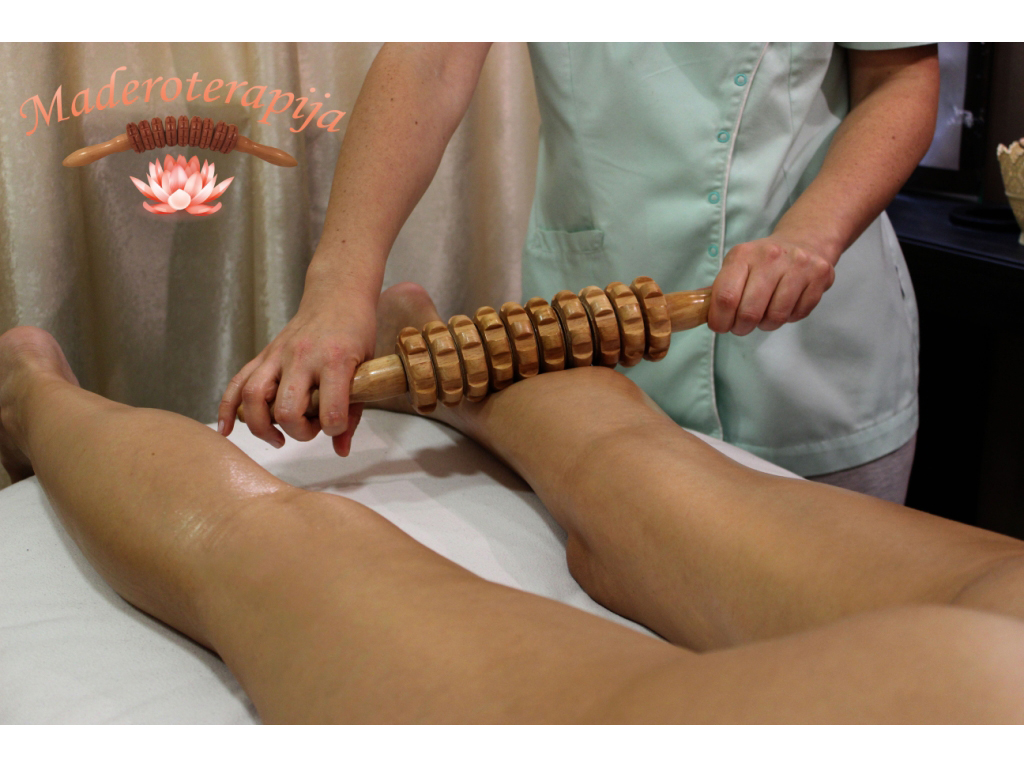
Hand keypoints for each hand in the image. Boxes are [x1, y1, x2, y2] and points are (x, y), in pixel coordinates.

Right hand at [217, 289, 376, 456]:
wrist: (336, 295)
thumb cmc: (355, 331)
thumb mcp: (365, 367)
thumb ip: (353, 410)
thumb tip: (341, 450)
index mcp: (334, 360)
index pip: (330, 410)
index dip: (333, 428)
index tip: (336, 426)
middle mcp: (302, 357)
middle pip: (286, 410)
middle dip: (299, 431)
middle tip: (312, 427)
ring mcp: (278, 355)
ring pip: (254, 398)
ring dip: (262, 427)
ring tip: (278, 438)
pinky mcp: (264, 355)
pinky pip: (237, 383)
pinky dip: (227, 408)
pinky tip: (227, 429)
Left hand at [707, 235, 835, 335]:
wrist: (805, 239)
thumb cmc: (763, 260)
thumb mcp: (738, 264)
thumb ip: (723, 289)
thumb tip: (707, 317)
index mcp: (743, 255)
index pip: (726, 297)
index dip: (720, 320)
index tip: (720, 327)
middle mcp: (771, 257)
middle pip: (750, 312)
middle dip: (741, 327)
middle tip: (741, 327)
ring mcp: (798, 266)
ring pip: (776, 317)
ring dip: (766, 324)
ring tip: (764, 315)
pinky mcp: (820, 276)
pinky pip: (797, 314)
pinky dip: (788, 318)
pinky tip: (785, 305)